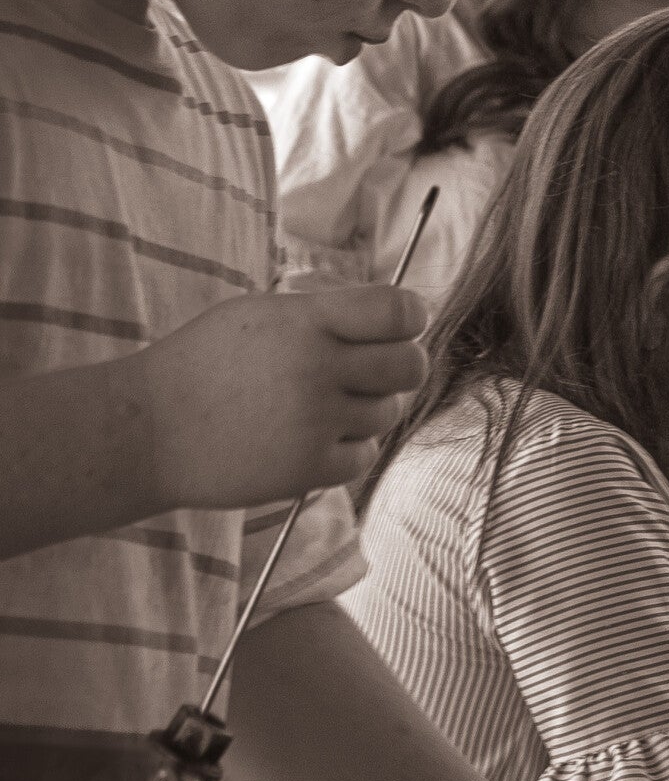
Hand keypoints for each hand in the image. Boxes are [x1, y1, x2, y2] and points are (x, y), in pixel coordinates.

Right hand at [131, 287, 428, 507]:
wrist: (145, 432)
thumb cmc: (205, 364)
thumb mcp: (260, 315)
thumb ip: (327, 315)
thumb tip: (399, 318)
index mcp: (306, 322)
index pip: (398, 311)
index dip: (411, 316)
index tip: (403, 325)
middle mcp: (316, 368)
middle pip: (410, 365)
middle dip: (403, 365)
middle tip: (377, 371)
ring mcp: (314, 421)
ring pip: (387, 413)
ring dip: (367, 409)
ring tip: (319, 405)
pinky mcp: (308, 469)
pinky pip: (364, 456)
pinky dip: (348, 449)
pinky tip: (313, 438)